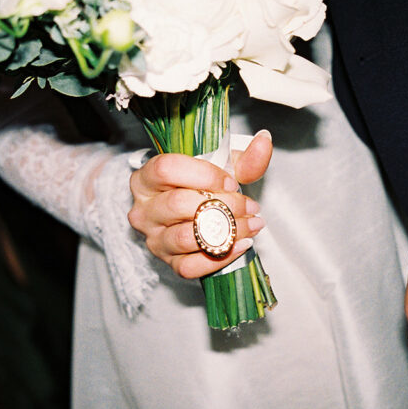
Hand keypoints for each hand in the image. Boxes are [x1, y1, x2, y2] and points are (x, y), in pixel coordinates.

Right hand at [128, 130, 271, 279]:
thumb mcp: (222, 169)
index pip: (166, 169)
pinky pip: (191, 266)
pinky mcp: (168, 263)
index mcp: (147, 178)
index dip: (204, 175)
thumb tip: (263, 142)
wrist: (198, 217)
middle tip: (249, 205)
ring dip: (226, 231)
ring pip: (185, 236)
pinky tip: (241, 244)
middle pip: (178, 203)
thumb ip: (244, 158)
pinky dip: (220, 257)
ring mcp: (154, 238)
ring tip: (251, 224)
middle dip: (223, 205)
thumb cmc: (204, 189)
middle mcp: (144, 209)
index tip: (231, 182)